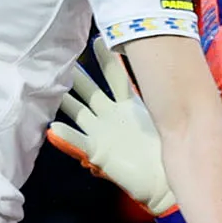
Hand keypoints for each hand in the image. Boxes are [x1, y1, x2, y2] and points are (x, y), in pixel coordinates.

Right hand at [47, 35, 175, 215]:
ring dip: (63, 99)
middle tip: (60, 55)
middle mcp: (110, 115)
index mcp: (128, 104)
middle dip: (76, 75)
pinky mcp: (97, 152)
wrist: (163, 183)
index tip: (98, 39)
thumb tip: (175, 64)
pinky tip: (52, 128)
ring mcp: (101, 132)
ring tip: (46, 86)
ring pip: (77, 110)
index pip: (114, 75)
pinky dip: (66, 136)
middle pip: (89, 89)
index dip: (105, 59)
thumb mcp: (164, 119)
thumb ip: (160, 95)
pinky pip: (78, 142)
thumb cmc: (165, 151)